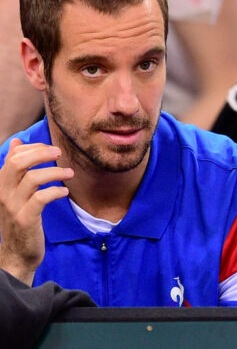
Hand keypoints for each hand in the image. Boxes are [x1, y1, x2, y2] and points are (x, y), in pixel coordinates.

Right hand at [0, 139, 72, 284]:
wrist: (16, 254)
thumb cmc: (20, 219)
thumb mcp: (14, 192)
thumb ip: (16, 169)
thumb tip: (17, 142)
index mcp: (1, 184)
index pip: (13, 156)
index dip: (34, 147)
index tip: (51, 149)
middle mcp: (3, 193)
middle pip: (18, 163)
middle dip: (42, 153)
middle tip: (60, 153)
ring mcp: (13, 206)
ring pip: (32, 179)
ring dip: (55, 172)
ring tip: (69, 173)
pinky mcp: (25, 219)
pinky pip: (41, 198)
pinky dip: (55, 191)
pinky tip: (64, 192)